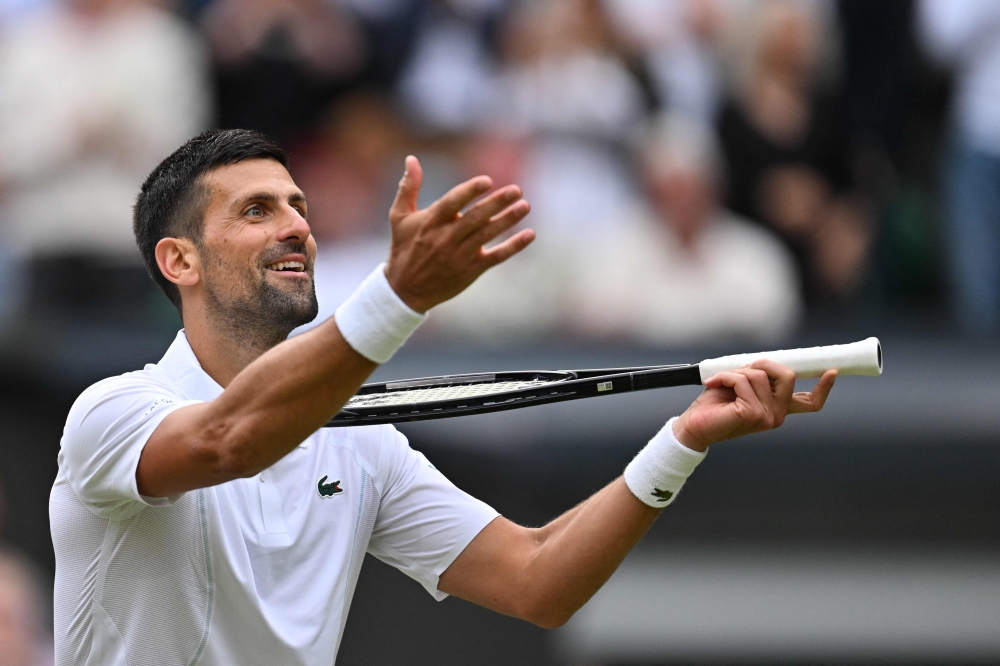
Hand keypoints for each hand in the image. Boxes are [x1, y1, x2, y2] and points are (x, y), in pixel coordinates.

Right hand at [384, 156, 533, 311]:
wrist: (406, 290)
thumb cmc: (404, 248)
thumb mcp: (399, 217)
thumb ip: (408, 187)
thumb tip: (412, 158)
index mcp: (430, 222)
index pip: (452, 203)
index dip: (469, 191)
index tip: (487, 181)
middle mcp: (445, 238)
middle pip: (474, 218)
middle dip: (496, 203)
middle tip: (516, 190)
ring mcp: (459, 256)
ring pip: (487, 235)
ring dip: (508, 220)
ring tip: (525, 206)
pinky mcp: (471, 270)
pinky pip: (496, 257)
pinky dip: (513, 246)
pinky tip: (529, 234)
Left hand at [673, 361, 836, 451]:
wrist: (692, 426)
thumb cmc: (714, 405)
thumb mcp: (741, 386)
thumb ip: (759, 378)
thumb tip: (767, 363)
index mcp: (778, 409)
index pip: (810, 403)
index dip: (824, 388)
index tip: (832, 371)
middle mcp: (777, 416)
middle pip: (787, 375)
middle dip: (762, 363)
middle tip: (739, 370)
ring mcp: (767, 418)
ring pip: (759, 375)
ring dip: (736, 372)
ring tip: (721, 382)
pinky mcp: (752, 415)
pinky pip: (742, 381)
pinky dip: (725, 377)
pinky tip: (714, 385)